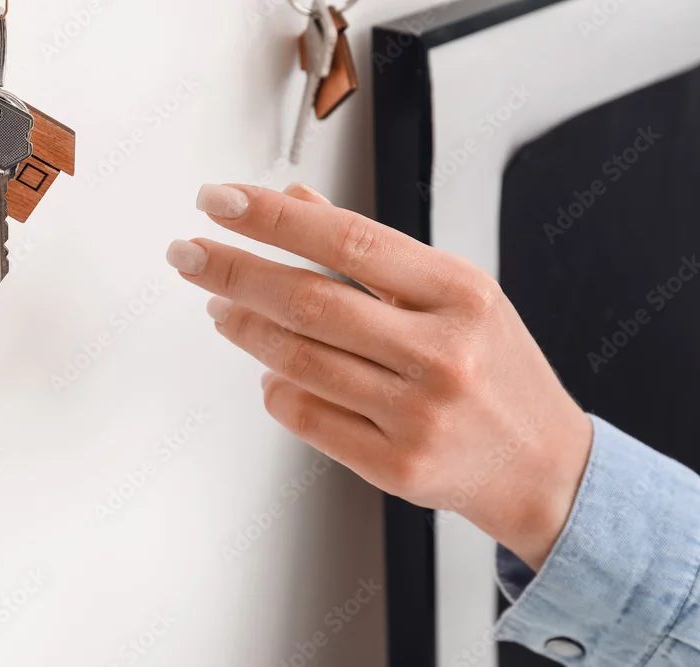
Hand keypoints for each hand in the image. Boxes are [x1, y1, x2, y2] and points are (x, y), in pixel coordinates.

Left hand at [166, 183, 592, 570]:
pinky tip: (268, 369)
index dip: (273, 218)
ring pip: (298, 360)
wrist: (540, 465)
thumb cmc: (493, 367)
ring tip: (220, 306)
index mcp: (460, 293)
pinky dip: (274, 388)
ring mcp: (419, 415)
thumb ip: (372, 251)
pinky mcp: (397, 466)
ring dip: (243, 327)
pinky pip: (307, 417)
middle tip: (188, 253)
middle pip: (310, 301)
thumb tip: (293, 200)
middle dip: (233, 271)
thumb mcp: (451, 294)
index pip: (347, 240)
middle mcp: (442, 352)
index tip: (220, 200)